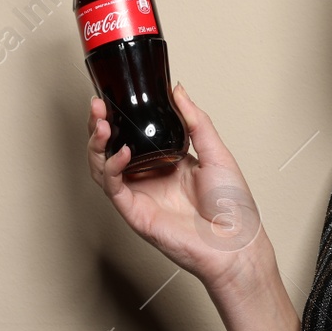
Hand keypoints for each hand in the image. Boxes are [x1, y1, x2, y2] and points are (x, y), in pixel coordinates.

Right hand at [86, 84, 272, 301]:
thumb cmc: (231, 204)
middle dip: (98, 126)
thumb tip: (178, 90)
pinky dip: (112, 168)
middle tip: (96, 107)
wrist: (235, 240)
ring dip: (97, 145)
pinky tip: (121, 152)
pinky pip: (114, 188)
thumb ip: (195, 121)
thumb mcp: (216, 151)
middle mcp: (148, 178)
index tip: (110, 99)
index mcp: (166, 162)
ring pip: (103, 168)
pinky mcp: (135, 213)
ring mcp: (139, 195)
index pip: (132, 135)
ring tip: (100, 125)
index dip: (117, 118)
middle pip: (110, 149)